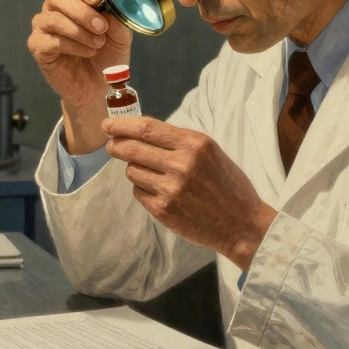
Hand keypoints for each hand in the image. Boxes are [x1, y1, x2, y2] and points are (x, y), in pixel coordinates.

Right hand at [28, 0, 132, 152]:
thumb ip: (118, 19)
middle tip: (101, 27)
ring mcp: (43, 27)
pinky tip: (86, 52)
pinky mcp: (38, 47)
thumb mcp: (121, 36)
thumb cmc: (108, 57)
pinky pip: (50, 40)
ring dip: (79, 31)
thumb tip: (114, 6)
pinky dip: (72, 46)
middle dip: (82, 11)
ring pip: (53, 18)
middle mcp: (55, 8)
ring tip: (97, 44)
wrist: (99, 87)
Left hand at [104, 116, 277, 271]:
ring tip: (150, 173)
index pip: (146, 128)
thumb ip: (178, 141)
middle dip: (116, 145)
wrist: (241, 224)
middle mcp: (181, 164)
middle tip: (111, 145)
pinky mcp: (163, 210)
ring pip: (133, 171)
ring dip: (134, 169)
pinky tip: (159, 191)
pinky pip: (138, 192)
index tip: (107, 125)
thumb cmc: (227, 184)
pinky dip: (143, 189)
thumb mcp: (209, 152)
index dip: (121, 125)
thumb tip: (140, 131)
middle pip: (132, 148)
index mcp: (194, 144)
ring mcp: (170, 189)